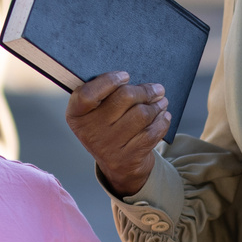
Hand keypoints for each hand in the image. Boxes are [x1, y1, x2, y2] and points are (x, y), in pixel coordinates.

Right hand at [67, 70, 168, 198]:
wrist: (117, 165)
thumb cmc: (109, 128)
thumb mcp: (97, 113)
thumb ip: (107, 95)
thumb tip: (138, 82)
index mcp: (77, 115)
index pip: (87, 94)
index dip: (108, 81)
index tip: (125, 76)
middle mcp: (90, 131)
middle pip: (123, 98)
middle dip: (145, 91)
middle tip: (157, 89)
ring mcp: (108, 146)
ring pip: (141, 114)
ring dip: (157, 105)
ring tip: (161, 101)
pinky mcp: (128, 157)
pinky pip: (151, 132)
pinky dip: (162, 121)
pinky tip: (164, 116)